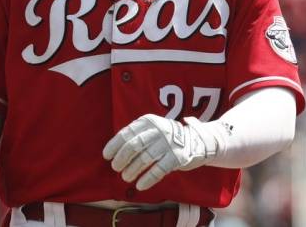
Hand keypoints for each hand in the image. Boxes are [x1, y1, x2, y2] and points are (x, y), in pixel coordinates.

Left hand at [102, 114, 217, 190]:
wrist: (198, 141)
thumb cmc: (168, 138)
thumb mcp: (153, 129)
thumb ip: (137, 135)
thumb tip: (114, 151)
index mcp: (150, 121)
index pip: (127, 133)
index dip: (114, 145)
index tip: (107, 156)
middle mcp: (159, 130)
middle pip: (134, 146)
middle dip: (122, 159)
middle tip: (116, 168)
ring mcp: (169, 144)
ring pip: (144, 159)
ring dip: (132, 170)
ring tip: (126, 177)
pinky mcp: (177, 157)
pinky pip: (158, 170)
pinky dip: (147, 179)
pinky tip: (140, 185)